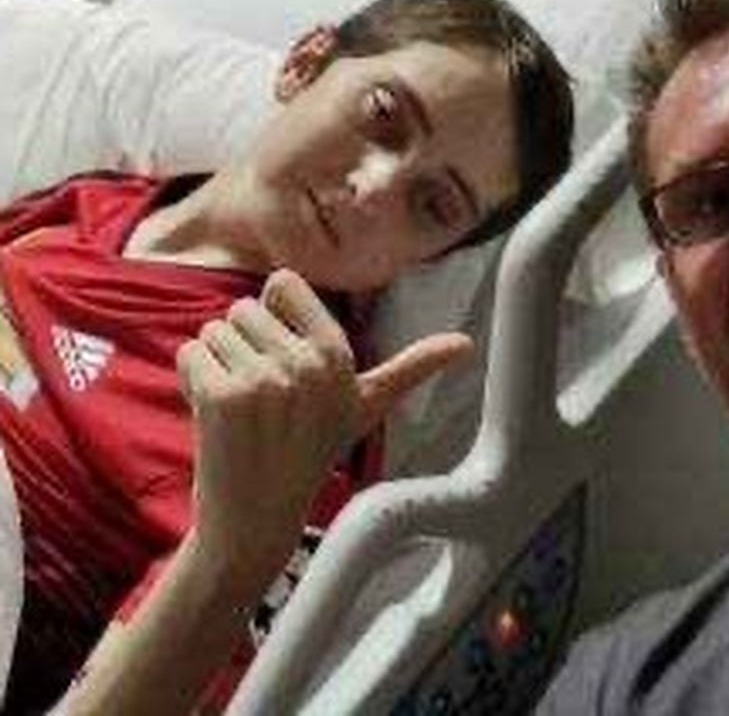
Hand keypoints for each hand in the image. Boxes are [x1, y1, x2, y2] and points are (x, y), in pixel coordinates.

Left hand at [176, 268, 471, 592]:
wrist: (257, 516)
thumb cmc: (311, 452)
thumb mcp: (367, 406)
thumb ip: (413, 368)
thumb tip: (466, 344)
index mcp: (339, 355)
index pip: (282, 283)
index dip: (274, 317)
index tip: (285, 359)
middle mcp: (305, 363)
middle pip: (243, 308)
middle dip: (244, 345)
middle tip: (263, 396)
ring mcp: (263, 380)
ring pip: (214, 330)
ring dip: (218, 363)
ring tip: (241, 407)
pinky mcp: (220, 396)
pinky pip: (190, 352)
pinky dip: (193, 379)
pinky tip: (213, 414)